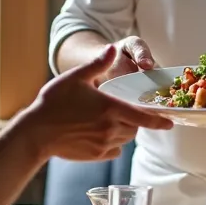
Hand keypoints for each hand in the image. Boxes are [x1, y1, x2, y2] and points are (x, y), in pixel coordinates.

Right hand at [22, 44, 172, 160]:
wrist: (36, 132)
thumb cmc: (53, 103)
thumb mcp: (75, 77)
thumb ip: (97, 64)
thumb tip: (112, 49)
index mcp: (110, 108)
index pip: (144, 117)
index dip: (159, 121)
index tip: (170, 123)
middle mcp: (111, 128)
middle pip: (135, 127)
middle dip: (135, 120)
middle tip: (126, 112)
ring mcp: (103, 144)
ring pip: (125, 139)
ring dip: (124, 130)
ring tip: (110, 121)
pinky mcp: (95, 155)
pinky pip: (113, 150)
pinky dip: (112, 143)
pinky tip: (100, 134)